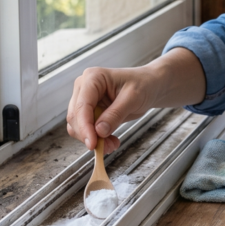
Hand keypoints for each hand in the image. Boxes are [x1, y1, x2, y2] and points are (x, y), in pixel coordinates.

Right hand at [65, 48, 207, 153]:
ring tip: (112, 144)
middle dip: (89, 135)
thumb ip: (115, 114)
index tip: (92, 144)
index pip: (82, 105)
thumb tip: (99, 131)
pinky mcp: (89, 111)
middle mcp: (84, 87)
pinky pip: (86, 129)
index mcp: (93, 78)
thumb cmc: (143, 85)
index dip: (85, 127)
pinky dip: (96, 138)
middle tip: (107, 147)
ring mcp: (85, 99)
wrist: (149, 86)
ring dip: (92, 139)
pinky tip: (110, 140)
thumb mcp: (133, 98)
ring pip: (77, 126)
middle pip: (76, 117)